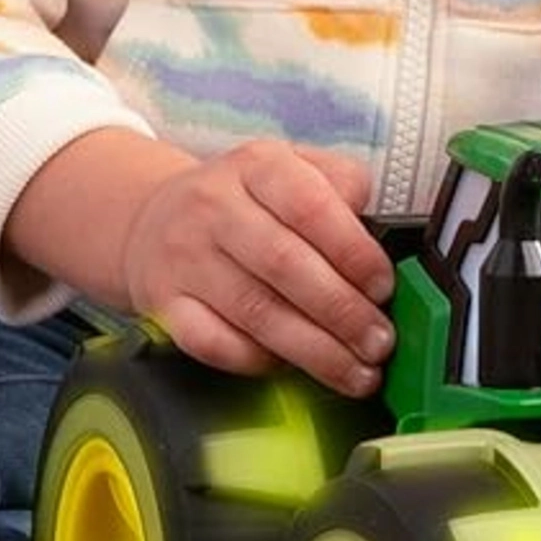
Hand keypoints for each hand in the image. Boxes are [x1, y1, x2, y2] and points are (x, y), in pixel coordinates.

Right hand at [122, 141, 394, 394]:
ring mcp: (184, 258)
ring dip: (316, 351)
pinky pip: (215, 344)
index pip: (309, 206)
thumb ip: (343, 186)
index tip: (383, 288)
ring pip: (256, 312)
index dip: (353, 253)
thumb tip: (378, 229)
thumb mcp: (296, 169)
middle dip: (343, 312)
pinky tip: (294, 369)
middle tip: (379, 343)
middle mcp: (214, 207)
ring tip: (358, 374)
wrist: (157, 218)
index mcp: (257, 166)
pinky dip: (259, 362)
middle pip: (285, 265)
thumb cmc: (248, 203)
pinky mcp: (165, 304)